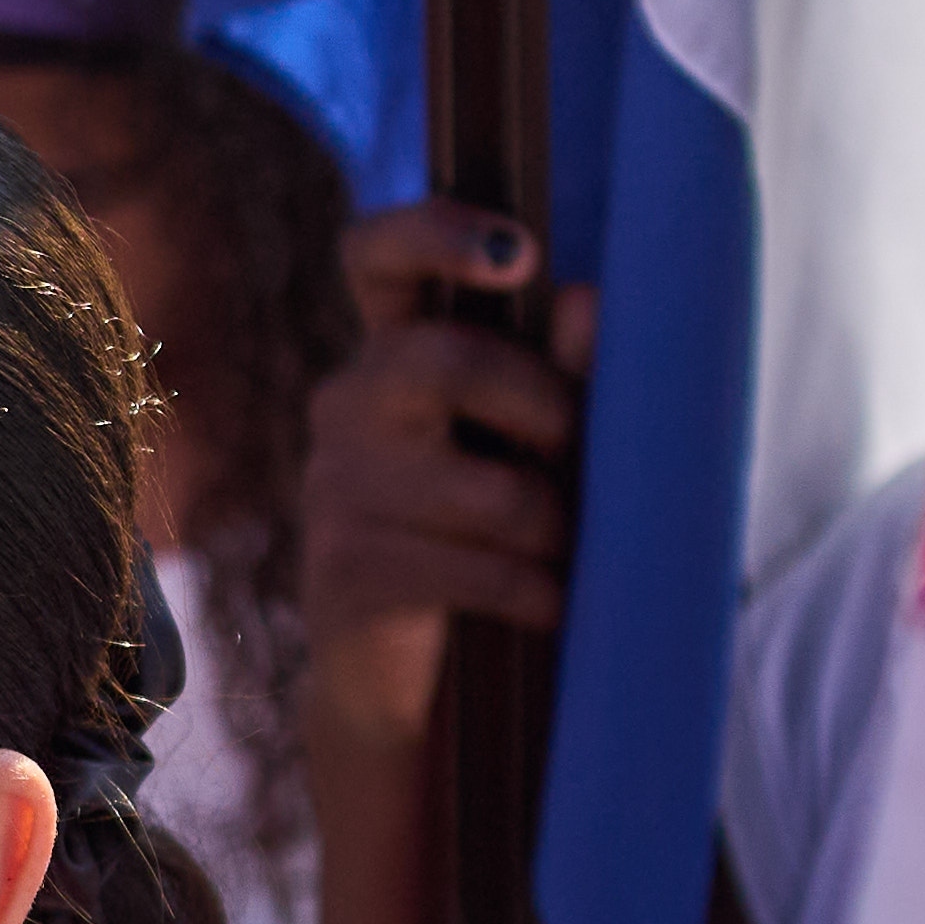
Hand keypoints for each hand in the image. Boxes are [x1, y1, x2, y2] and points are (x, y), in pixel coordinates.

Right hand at [298, 202, 595, 749]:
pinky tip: (547, 608)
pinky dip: (535, 593)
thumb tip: (589, 301)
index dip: (435, 232)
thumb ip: (563, 378)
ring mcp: (334, 489)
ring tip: (564, 557)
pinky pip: (471, 568)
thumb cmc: (496, 546)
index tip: (518, 253)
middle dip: (540, 406)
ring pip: (483, 487)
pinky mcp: (343, 571)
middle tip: (573, 451)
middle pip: (439, 358)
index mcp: (394, 357)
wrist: (414, 690)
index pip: (377, 257)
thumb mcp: (540, 454)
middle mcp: (348, 406)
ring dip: (554, 530)